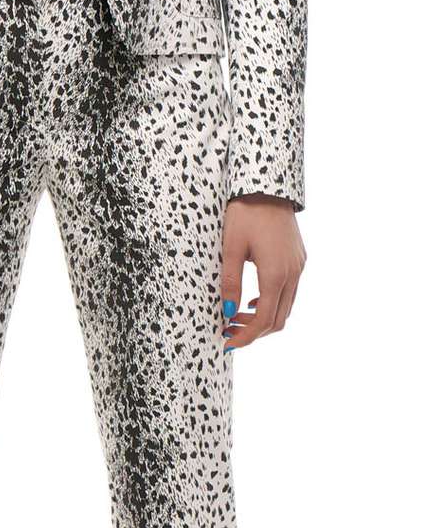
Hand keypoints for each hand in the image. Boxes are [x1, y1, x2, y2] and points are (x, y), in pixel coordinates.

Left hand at [221, 195, 305, 351]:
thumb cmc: (246, 213)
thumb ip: (230, 283)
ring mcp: (299, 266)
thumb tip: (227, 312)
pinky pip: (289, 290)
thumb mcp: (231, 248)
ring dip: (263, 317)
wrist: (268, 185)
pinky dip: (272, 302)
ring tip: (237, 316)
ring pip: (286, 306)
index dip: (246, 337)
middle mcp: (293, 273)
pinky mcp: (299, 258)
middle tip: (228, 332)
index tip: (227, 343)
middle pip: (278, 319)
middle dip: (253, 331)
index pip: (264, 320)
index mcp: (276, 274)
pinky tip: (253, 299)